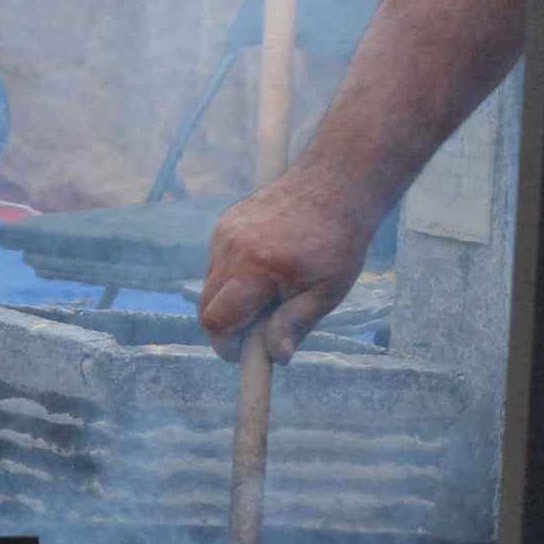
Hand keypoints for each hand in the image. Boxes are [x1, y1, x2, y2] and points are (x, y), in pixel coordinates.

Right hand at [197, 171, 375, 362]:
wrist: (335, 186)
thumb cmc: (337, 242)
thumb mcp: (327, 291)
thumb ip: (295, 324)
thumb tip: (276, 357)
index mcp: (257, 267)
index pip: (217, 320)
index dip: (226, 346)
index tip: (245, 354)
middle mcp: (232, 247)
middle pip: (206, 305)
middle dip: (226, 326)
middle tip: (260, 328)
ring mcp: (225, 231)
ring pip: (211, 284)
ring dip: (232, 299)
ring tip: (272, 291)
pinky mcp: (226, 222)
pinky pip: (218, 262)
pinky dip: (235, 276)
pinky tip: (268, 267)